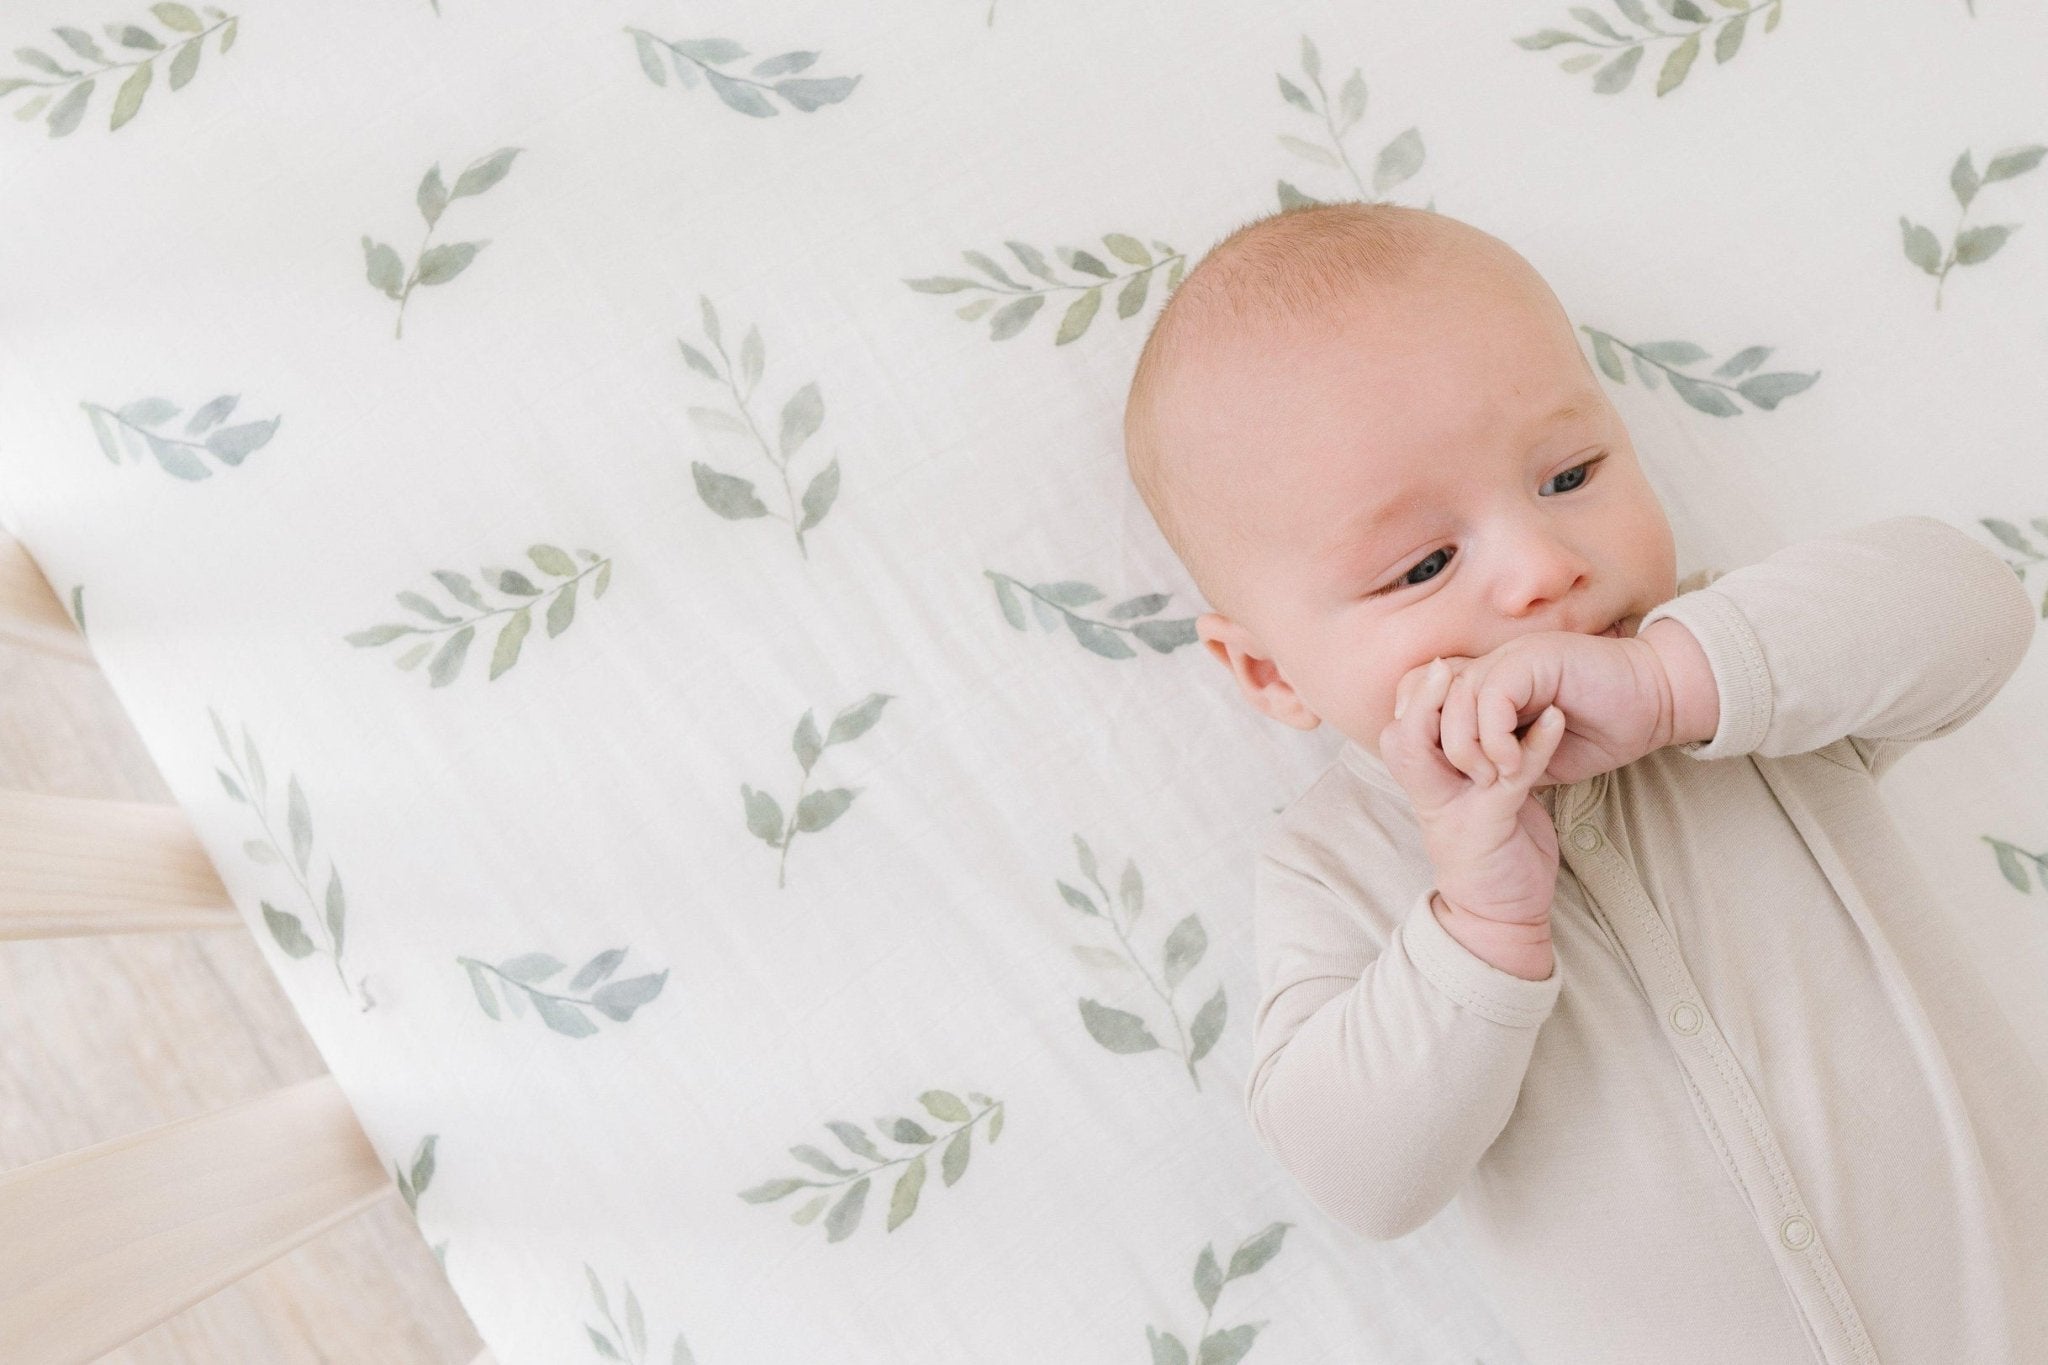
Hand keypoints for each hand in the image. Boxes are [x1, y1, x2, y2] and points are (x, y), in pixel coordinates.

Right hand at [1378, 657, 1569, 929]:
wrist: (1502, 917)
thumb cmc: (1496, 852)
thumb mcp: (1480, 800)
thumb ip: (1476, 762)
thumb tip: (1491, 718)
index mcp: (1427, 785)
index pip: (1400, 729)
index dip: (1413, 696)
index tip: (1442, 667)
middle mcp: (1430, 795)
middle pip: (1401, 736)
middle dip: (1418, 695)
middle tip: (1447, 665)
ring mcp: (1454, 810)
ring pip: (1428, 753)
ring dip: (1455, 712)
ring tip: (1485, 676)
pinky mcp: (1489, 825)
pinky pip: (1506, 777)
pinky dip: (1534, 745)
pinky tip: (1556, 719)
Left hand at [1396, 633, 1674, 790]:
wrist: (1652, 708)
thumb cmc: (1598, 732)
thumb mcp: (1532, 759)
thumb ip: (1496, 760)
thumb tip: (1459, 780)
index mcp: (1483, 685)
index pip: (1421, 698)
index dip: (1419, 735)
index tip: (1444, 779)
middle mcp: (1488, 666)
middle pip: (1424, 695)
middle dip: (1437, 746)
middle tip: (1472, 782)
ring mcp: (1508, 658)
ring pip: (1455, 697)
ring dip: (1468, 746)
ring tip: (1494, 779)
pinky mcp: (1532, 659)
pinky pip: (1493, 694)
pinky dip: (1495, 735)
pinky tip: (1512, 764)